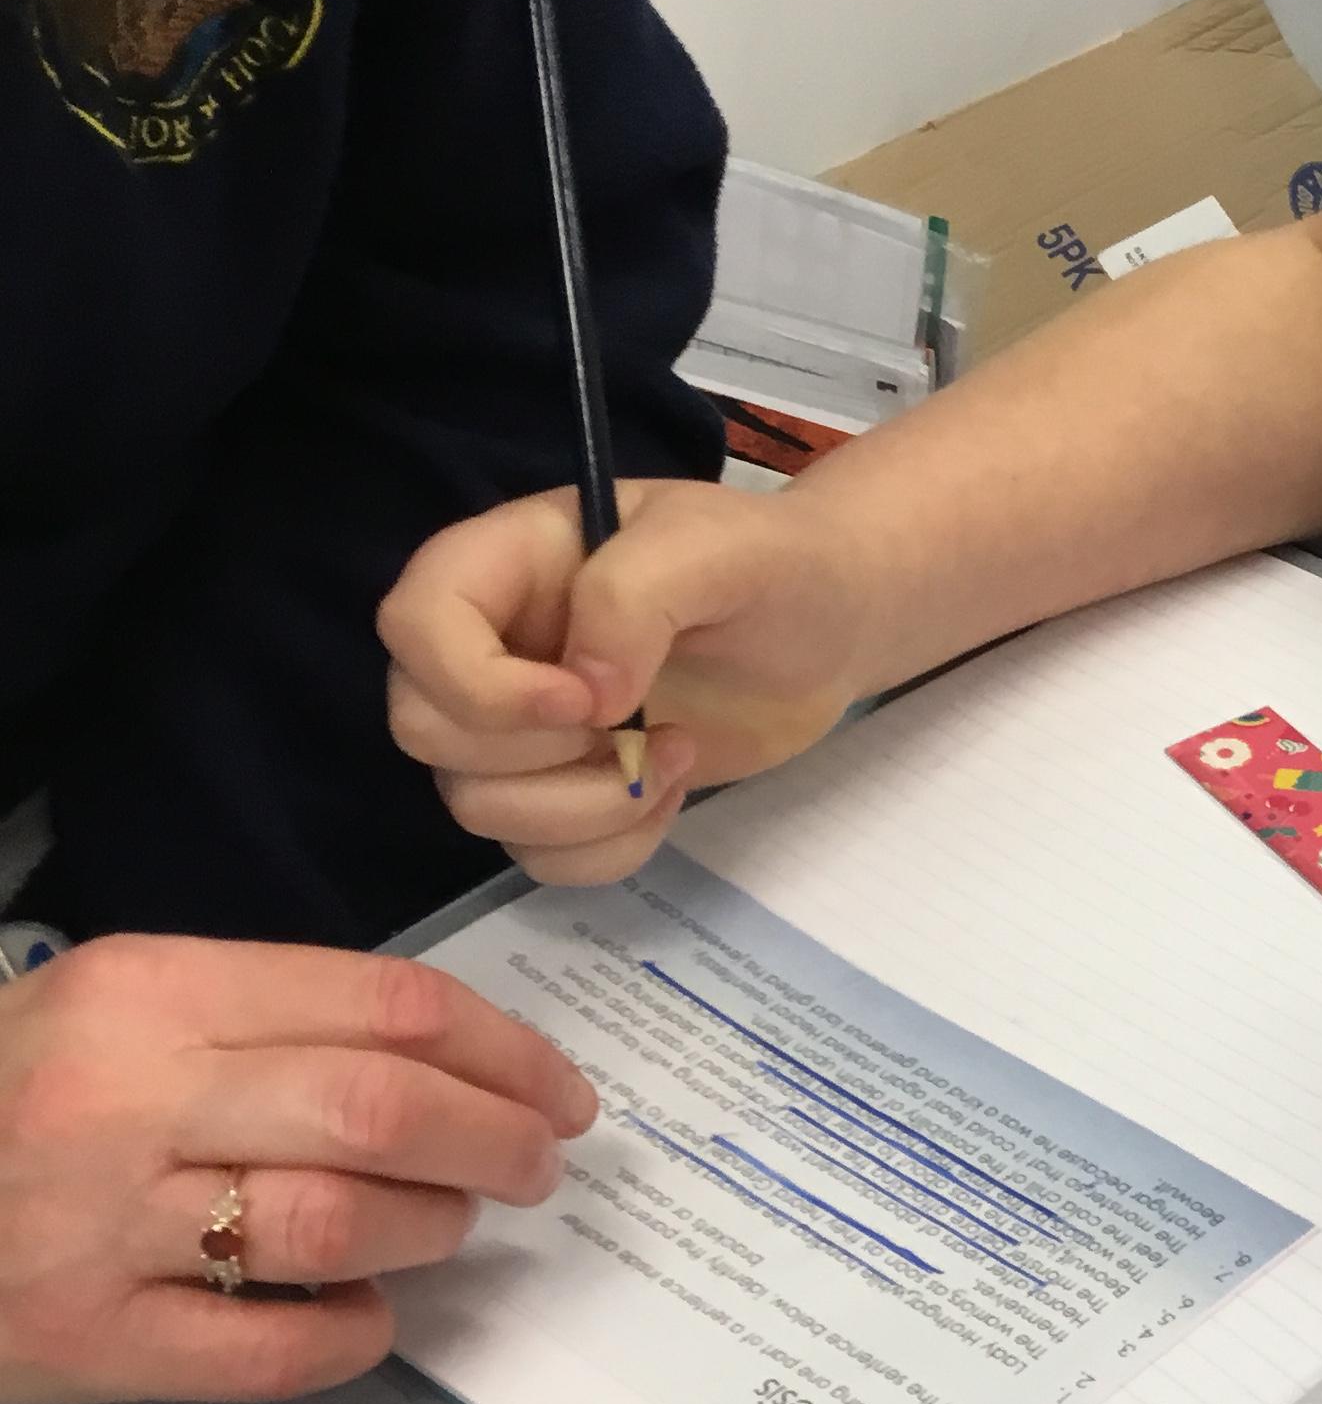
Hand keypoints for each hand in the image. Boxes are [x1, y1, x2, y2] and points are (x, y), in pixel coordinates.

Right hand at [0, 937, 595, 1403]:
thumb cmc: (10, 1095)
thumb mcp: (116, 1013)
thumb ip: (269, 1023)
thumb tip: (456, 1068)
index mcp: (147, 993)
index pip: (386, 1006)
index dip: (508, 1053)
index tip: (559, 1093)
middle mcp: (124, 1101)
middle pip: (384, 1111)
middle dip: (496, 1143)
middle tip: (534, 1168)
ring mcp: (98, 1226)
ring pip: (337, 1224)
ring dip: (430, 1230)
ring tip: (445, 1228)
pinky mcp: (85, 1341)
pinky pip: (270, 1350)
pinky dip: (349, 1334)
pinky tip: (365, 1315)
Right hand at [380, 479, 897, 887]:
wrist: (828, 628)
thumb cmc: (773, 567)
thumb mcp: (718, 548)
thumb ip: (633, 594)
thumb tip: (585, 692)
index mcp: (504, 563)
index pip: (412, 626)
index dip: (479, 684)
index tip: (587, 700)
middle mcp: (492, 646)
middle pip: (425, 731)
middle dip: (540, 755)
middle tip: (640, 722)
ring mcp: (521, 727)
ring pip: (477, 807)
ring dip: (587, 807)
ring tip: (675, 754)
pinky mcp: (565, 788)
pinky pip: (538, 855)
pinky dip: (609, 846)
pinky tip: (668, 792)